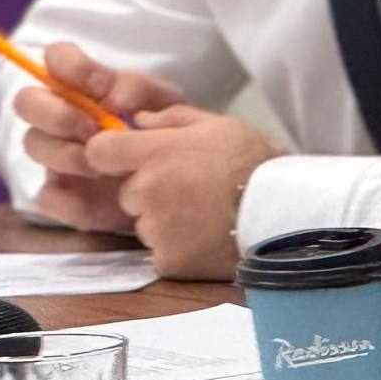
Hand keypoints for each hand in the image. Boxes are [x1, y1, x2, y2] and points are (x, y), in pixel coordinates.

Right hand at [12, 42, 185, 232]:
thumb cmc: (162, 127)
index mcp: (81, 82)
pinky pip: (47, 195)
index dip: (70, 67)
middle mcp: (57, 113)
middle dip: (57, 115)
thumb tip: (114, 97)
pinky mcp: (59, 193)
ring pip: (33, 144)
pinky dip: (72, 200)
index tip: (101, 87)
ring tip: (105, 168)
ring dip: (66, 155)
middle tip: (93, 131)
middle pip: (26, 100)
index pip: (56, 57)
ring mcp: (52, 153)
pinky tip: (105, 201)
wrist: (174, 179)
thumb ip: (139, 90)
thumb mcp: (162, 102)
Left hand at [83, 106, 282, 279]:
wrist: (281, 213)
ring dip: (164, 222)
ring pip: (144, 226)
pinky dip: (178, 249)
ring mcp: (156, 229)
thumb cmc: (253, 164)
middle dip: (148, 193)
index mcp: (155, 153)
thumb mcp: (217, 125)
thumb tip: (139, 119)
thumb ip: (172, 118)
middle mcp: (147, 191)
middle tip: (188, 191)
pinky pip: (161, 253)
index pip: (99, 152)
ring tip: (204, 215)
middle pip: (127, 193)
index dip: (111, 155)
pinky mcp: (168, 261)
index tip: (128, 160)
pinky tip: (206, 237)